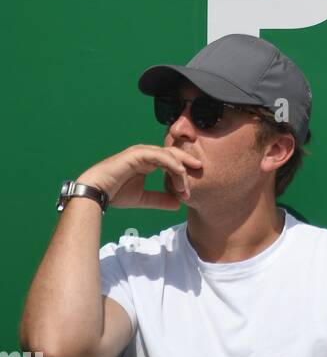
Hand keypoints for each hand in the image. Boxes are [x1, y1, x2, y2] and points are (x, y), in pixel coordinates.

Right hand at [76, 145, 203, 210]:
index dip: (183, 173)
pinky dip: (171, 163)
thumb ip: (160, 199)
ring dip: (180, 168)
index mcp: (149, 162)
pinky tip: (179, 173)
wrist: (96, 193)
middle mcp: (147, 154)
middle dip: (188, 163)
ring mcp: (142, 152)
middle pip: (173, 155)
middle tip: (200, 171)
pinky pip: (159, 156)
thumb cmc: (116, 193)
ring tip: (186, 182)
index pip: (171, 162)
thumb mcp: (143, 198)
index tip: (190, 189)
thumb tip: (178, 204)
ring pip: (169, 155)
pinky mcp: (137, 153)